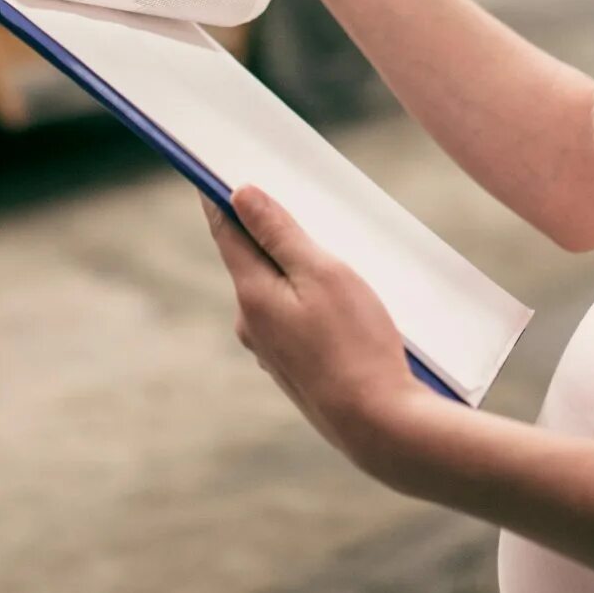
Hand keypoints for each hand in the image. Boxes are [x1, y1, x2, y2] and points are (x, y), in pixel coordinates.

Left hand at [204, 186, 447, 485]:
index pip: (226, 231)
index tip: (213, 165)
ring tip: (336, 254)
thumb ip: (279, 233)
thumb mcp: (323, 274)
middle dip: (271, 231)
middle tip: (297, 199)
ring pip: (278, 292)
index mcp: (251, 295)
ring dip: (297, 270)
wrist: (380, 426)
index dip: (219, 196)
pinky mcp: (295, 370)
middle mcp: (251, 324)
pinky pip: (295, 319)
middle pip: (253, 260)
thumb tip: (239, 195)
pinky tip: (345, 304)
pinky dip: (310, 301)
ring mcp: (271, 351)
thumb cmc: (356, 344)